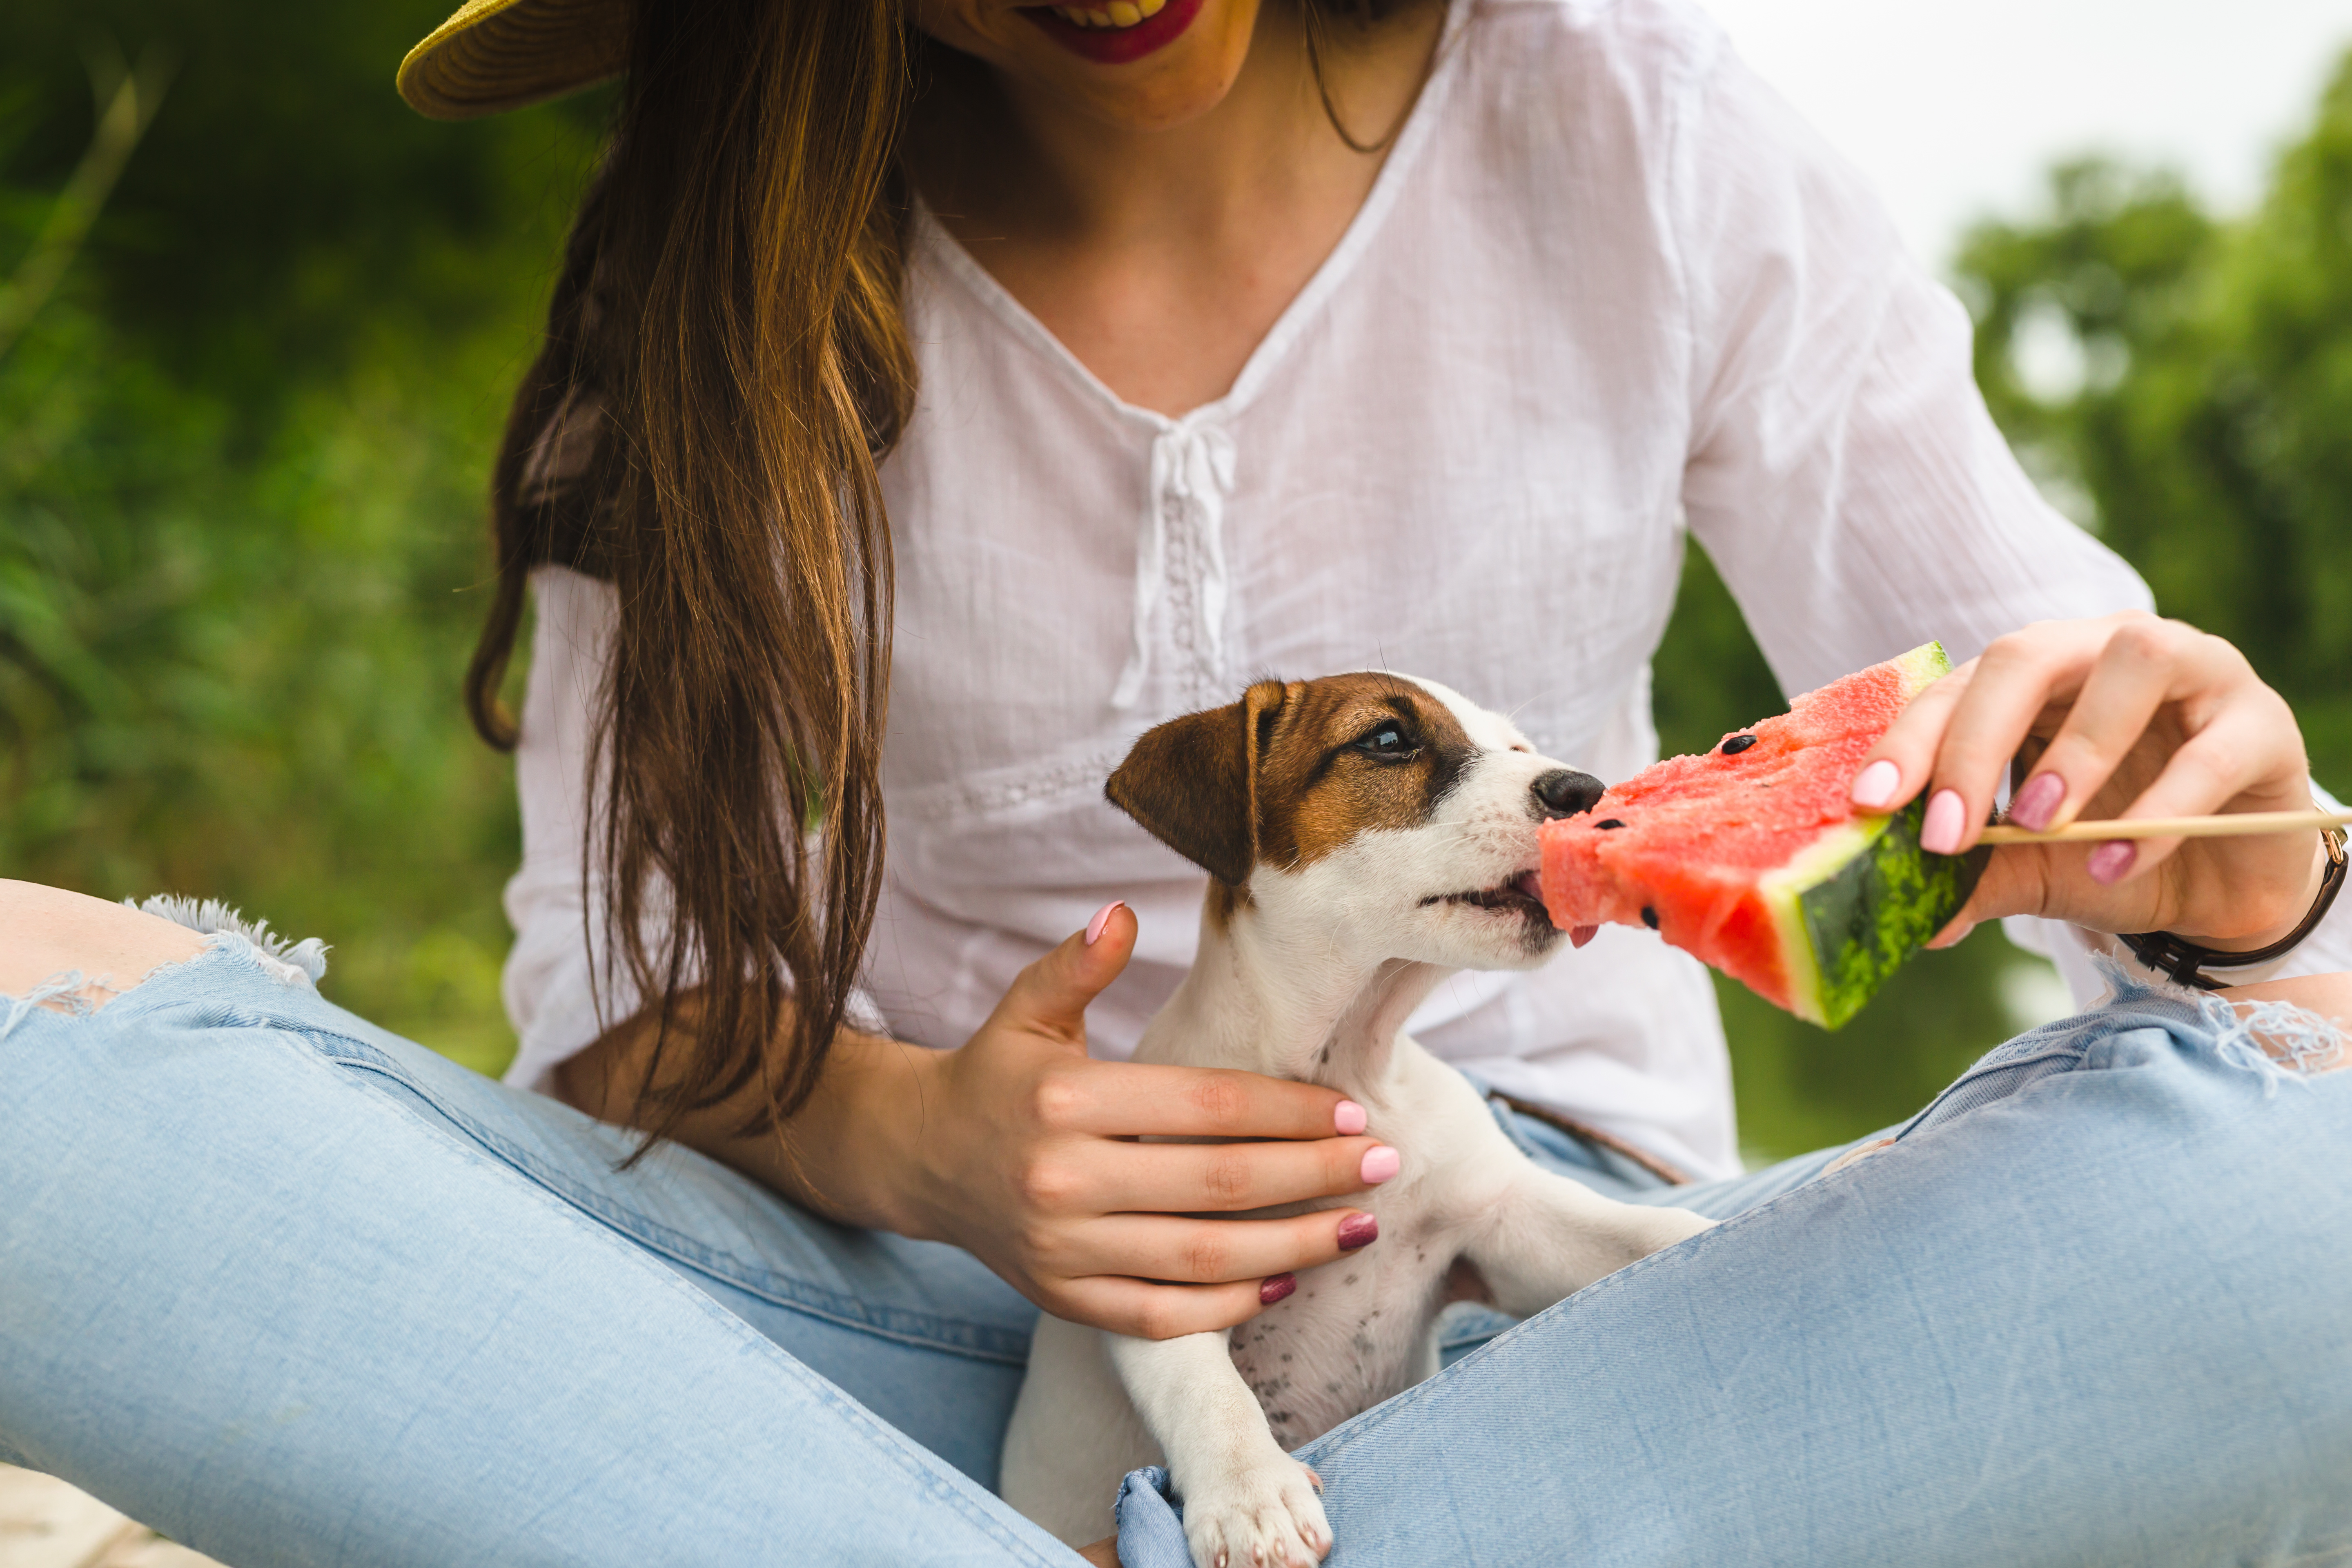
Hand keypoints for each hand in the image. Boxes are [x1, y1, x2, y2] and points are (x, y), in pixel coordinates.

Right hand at [891, 902, 1391, 1339]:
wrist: (917, 1157)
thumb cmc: (995, 1074)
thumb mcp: (1027, 1010)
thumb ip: (1077, 965)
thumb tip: (1120, 912)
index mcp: (1064, 1101)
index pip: (1204, 1107)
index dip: (1286, 1111)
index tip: (1353, 1112)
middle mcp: (1061, 1179)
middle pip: (1216, 1184)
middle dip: (1313, 1175)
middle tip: (1384, 1164)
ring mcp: (1061, 1249)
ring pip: (1199, 1259)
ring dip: (1292, 1247)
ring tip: (1359, 1226)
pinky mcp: (1062, 1298)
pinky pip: (1160, 1316)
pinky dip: (1227, 1307)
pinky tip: (1284, 1281)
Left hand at [1851, 612, 2326, 949]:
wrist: (2222, 883)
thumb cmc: (2113, 849)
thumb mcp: (2032, 868)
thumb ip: (1976, 878)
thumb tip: (1915, 923)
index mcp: (2035, 675)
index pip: (1957, 687)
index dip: (1909, 741)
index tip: (1870, 805)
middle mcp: (2106, 651)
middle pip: (2027, 654)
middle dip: (1975, 742)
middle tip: (1946, 829)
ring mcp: (2196, 671)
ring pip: (2134, 660)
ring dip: (2077, 748)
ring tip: (2040, 826)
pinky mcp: (2262, 723)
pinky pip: (2211, 752)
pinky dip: (2159, 812)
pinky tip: (2116, 863)